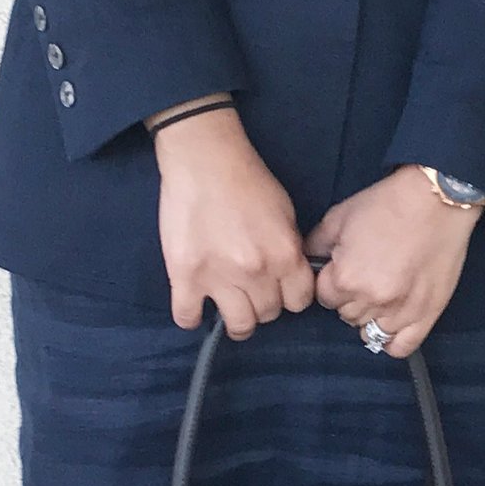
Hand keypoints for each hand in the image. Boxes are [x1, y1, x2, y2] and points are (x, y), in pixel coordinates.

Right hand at [152, 106, 317, 336]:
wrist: (204, 160)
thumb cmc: (247, 179)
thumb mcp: (285, 213)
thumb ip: (288, 248)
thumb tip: (288, 274)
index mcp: (285, 256)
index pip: (299, 302)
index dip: (290, 297)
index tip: (280, 290)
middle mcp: (256, 273)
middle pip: (268, 314)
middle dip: (263, 304)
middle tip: (251, 291)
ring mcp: (219, 278)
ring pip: (238, 325)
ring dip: (237, 320)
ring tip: (229, 307)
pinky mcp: (185, 277)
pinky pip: (187, 317)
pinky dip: (191, 317)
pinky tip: (194, 306)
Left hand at [306, 168, 479, 359]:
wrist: (435, 199)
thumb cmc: (387, 204)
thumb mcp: (339, 216)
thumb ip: (315, 244)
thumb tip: (307, 260)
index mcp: (345, 278)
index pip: (323, 298)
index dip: (331, 282)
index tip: (343, 269)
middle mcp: (370, 301)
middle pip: (346, 316)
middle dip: (350, 298)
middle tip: (365, 276)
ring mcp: (400, 312)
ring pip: (370, 332)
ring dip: (370, 316)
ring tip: (380, 294)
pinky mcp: (427, 315)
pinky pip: (401, 346)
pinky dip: (392, 340)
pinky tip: (390, 323)